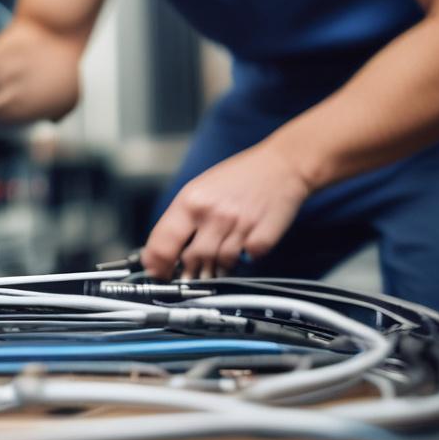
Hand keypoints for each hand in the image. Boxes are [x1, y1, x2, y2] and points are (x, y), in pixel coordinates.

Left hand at [142, 141, 312, 279]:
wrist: (282, 165)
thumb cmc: (239, 176)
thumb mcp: (200, 189)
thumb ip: (183, 219)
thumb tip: (166, 250)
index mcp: (191, 201)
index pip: (162, 244)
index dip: (156, 265)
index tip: (157, 274)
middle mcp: (212, 215)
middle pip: (191, 260)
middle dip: (188, 272)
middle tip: (189, 274)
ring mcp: (239, 227)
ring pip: (219, 265)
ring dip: (216, 269)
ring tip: (217, 261)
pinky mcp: (263, 238)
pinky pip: (247, 261)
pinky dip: (245, 260)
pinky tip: (244, 247)